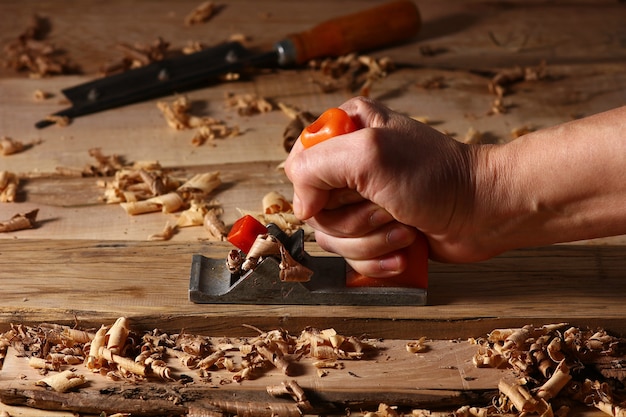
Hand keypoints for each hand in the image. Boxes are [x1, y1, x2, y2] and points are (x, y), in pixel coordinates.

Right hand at [284, 96, 483, 276]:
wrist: (483, 211)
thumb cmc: (435, 176)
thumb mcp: (369, 155)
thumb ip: (317, 167)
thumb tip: (301, 206)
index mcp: (345, 131)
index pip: (298, 165)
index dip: (314, 188)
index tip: (348, 193)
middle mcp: (349, 165)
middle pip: (314, 209)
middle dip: (353, 220)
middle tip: (386, 208)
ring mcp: (362, 200)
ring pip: (332, 238)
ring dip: (370, 241)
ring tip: (403, 229)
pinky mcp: (375, 231)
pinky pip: (353, 257)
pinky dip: (380, 260)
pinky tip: (406, 248)